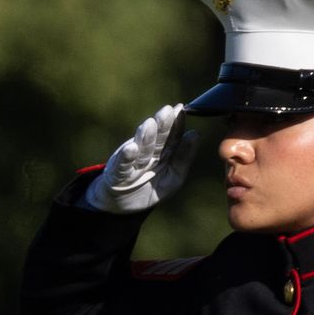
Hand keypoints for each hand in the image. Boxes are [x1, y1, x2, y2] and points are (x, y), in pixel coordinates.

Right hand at [83, 104, 198, 213]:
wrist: (124, 205)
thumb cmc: (152, 187)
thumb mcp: (174, 175)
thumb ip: (184, 157)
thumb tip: (196, 134)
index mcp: (163, 152)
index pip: (171, 136)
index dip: (177, 124)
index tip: (183, 109)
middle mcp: (147, 153)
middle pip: (156, 138)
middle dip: (162, 125)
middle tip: (168, 110)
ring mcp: (132, 162)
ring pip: (141, 148)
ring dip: (146, 136)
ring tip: (150, 124)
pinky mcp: (117, 174)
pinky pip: (123, 165)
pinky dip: (127, 157)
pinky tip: (131, 148)